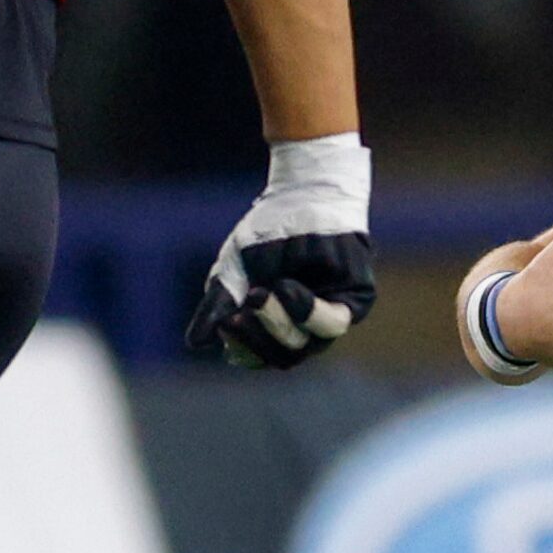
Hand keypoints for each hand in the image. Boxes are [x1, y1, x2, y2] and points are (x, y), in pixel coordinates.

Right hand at [188, 135, 374, 368]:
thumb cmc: (268, 233)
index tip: (225, 323)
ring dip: (277, 323)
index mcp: (277, 327)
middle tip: (238, 312)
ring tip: (260, 294)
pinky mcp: (356, 299)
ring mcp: (333, 315)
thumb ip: (217, 304)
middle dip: (256, 337)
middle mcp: (308, 329)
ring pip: (308, 344)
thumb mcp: (235, 268)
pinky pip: (332, 320)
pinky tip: (285, 287)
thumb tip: (195, 344)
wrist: (304, 193)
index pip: (259, 358)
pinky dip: (305, 310)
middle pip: (284, 357)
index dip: (241, 349)